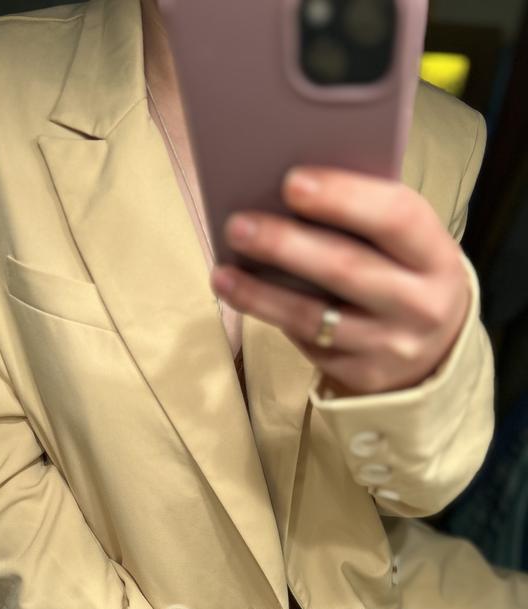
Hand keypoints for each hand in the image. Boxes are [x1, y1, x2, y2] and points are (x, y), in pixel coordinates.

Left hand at [210, 167, 471, 397]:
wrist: (436, 350)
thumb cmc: (406, 276)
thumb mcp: (408, 247)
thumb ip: (366, 221)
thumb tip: (287, 196)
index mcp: (437, 257)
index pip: (395, 218)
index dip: (343, 197)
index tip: (291, 182)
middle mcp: (422, 306)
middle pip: (346, 269)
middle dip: (285, 244)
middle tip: (238, 226)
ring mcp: (391, 347)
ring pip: (314, 317)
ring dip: (260, 293)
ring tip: (222, 274)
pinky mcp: (363, 376)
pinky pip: (308, 344)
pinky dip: (273, 317)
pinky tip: (244, 298)